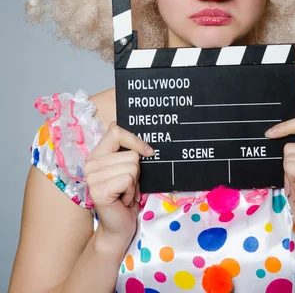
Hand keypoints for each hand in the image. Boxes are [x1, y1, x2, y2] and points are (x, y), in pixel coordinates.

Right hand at [83, 122, 153, 254]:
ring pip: (132, 167)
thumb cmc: (125, 196)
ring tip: (125, 193)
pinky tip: (123, 200)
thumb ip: (122, 149)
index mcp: (96, 155)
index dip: (135, 140)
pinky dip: (132, 192)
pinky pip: (128, 180)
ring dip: (135, 184)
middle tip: (127, 186)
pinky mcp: (98, 190)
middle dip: (136, 172)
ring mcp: (92, 177)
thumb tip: (114, 123)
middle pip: (131, 154)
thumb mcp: (125, 168)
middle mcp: (90, 164)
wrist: (118, 228)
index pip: (116, 131)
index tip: (147, 152)